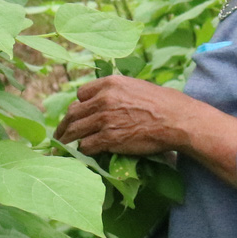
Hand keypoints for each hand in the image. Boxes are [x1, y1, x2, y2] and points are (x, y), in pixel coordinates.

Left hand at [54, 74, 236, 184]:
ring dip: (67, 140)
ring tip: (62, 147)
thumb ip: (117, 92)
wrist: (177, 120)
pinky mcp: (108, 138)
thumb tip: (105, 101)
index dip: (79, 106)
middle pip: (72, 113)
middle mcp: (103, 99)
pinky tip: (83, 154)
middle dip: (64, 125)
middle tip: (59, 134)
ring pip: (75, 130)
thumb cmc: (164, 104)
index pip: (80, 95)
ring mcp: (104, 119)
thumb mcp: (136, 87)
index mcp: (109, 83)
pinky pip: (86, 146)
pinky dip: (83, 150)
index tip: (77, 115)